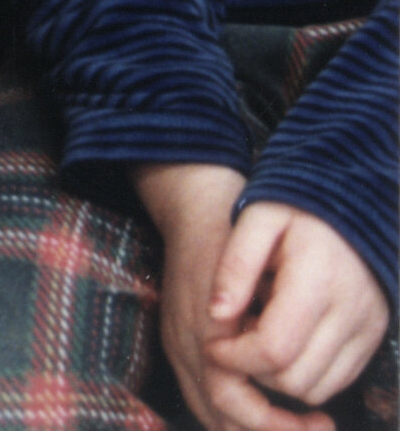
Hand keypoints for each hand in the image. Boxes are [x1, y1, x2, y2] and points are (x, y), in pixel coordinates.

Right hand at [135, 162, 308, 430]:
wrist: (191, 201)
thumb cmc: (228, 235)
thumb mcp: (254, 277)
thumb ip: (263, 330)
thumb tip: (290, 378)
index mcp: (201, 333)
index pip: (232, 403)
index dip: (273, 423)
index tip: (316, 421)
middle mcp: (183, 347)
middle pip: (219, 417)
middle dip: (267, 430)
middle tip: (311, 428)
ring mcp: (176, 344)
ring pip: (209, 411)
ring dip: (247, 426)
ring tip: (290, 423)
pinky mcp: (176, 341)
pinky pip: (200, 395)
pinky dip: (230, 412)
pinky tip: (260, 405)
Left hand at [202, 202, 390, 430]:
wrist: (350, 199)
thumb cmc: (294, 205)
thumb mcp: (256, 218)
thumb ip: (235, 265)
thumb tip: (215, 316)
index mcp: (318, 278)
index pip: (274, 347)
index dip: (236, 356)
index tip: (213, 345)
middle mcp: (351, 311)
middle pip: (295, 378)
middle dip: (255, 370)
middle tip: (235, 340)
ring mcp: (368, 329)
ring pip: (317, 388)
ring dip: (280, 377)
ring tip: (259, 336)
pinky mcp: (374, 338)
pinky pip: (337, 380)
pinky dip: (306, 375)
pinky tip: (286, 341)